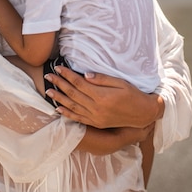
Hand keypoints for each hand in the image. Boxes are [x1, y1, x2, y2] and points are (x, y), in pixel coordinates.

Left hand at [44, 66, 163, 128]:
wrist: (142, 114)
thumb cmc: (133, 95)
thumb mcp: (120, 83)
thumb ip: (102, 79)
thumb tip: (85, 74)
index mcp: (102, 96)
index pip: (79, 83)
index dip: (67, 75)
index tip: (58, 68)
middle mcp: (96, 108)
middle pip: (73, 94)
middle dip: (59, 84)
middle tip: (48, 75)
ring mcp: (95, 117)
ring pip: (72, 106)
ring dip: (59, 98)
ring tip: (48, 91)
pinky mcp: (96, 123)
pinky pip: (78, 118)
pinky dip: (67, 113)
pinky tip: (58, 109)